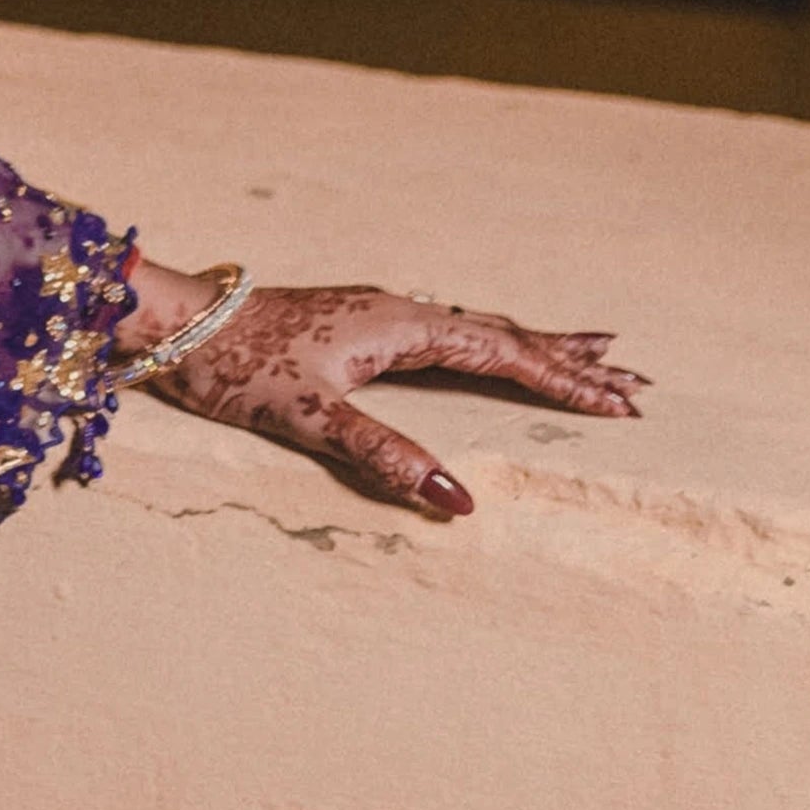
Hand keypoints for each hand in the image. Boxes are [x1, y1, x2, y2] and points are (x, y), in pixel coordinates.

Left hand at [133, 274, 648, 518]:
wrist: (175, 323)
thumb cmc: (234, 365)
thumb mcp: (311, 418)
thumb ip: (386, 456)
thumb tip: (461, 499)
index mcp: (400, 325)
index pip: (504, 354)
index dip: (564, 381)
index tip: (620, 405)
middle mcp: (399, 310)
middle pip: (505, 334)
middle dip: (570, 359)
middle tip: (635, 379)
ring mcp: (380, 313)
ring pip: (479, 328)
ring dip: (537, 345)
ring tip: (590, 353)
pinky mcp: (361, 324)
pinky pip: (448, 331)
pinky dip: (491, 341)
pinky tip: (493, 347)